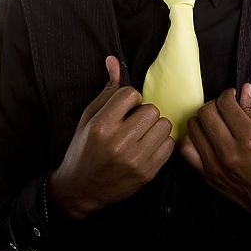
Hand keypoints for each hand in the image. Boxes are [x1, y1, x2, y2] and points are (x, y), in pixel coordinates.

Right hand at [49, 56, 174, 219]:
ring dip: (154, 127)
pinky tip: (147, 147)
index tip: (123, 110)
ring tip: (141, 134)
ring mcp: (134, 159)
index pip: (131, 94)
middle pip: (151, 109)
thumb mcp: (89, 117)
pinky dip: (161, 143)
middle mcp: (118, 143)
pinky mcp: (147, 173)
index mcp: (101, 126)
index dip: (129, 99)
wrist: (80, 190)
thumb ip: (107, 90)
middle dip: (143, 113)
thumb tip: (113, 60)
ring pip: (164, 125)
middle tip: (132, 123)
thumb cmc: (84, 148)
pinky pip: (169, 145)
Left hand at [180, 84, 250, 229]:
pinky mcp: (207, 177)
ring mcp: (215, 165)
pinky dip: (192, 137)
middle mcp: (230, 152)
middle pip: (206, 112)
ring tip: (215, 121)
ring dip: (203, 118)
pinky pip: (186, 149)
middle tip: (224, 107)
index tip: (233, 96)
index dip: (228, 94)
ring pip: (194, 127)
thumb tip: (244, 90)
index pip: (225, 104)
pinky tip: (204, 136)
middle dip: (215, 103)